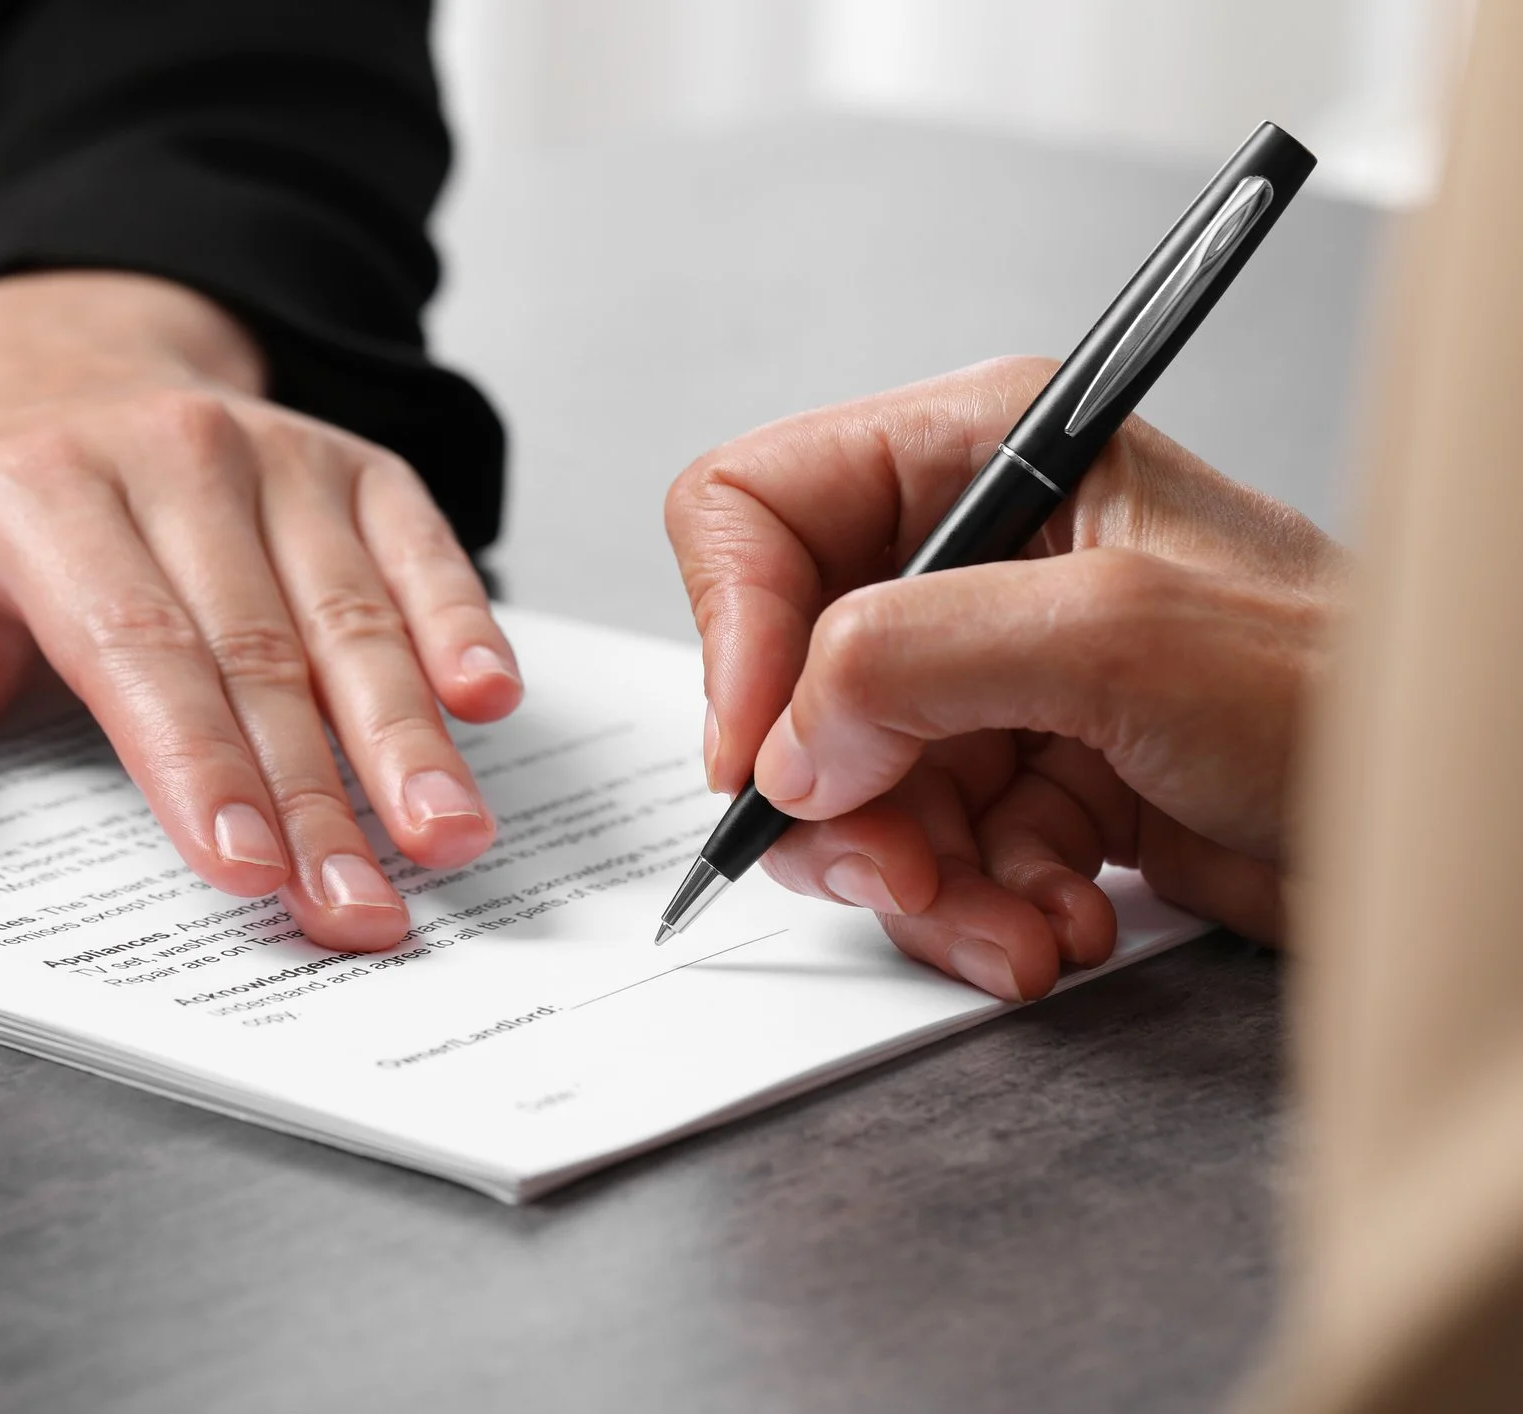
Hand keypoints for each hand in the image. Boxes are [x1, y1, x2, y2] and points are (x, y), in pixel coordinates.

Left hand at [0, 271, 522, 951]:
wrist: (62, 361)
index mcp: (38, 495)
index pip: (135, 647)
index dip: (195, 763)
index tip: (245, 870)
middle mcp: (168, 456)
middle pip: (256, 652)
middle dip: (315, 796)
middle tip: (357, 914)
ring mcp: (273, 452)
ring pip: (349, 613)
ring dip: (403, 736)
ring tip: (445, 837)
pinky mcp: (349, 462)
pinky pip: (417, 543)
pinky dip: (459, 616)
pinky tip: (489, 696)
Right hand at [666, 358, 1345, 999]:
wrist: (1459, 830)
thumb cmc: (1354, 687)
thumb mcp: (1118, 639)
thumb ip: (912, 658)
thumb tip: (781, 739)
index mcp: (990, 454)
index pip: (760, 507)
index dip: (737, 629)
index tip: (758, 752)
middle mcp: (977, 559)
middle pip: (793, 674)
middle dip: (839, 794)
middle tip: (894, 864)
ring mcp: (1000, 678)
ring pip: (854, 787)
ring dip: (920, 878)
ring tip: (1012, 921)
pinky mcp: (1030, 778)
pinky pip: (929, 852)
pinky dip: (977, 909)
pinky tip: (1056, 923)